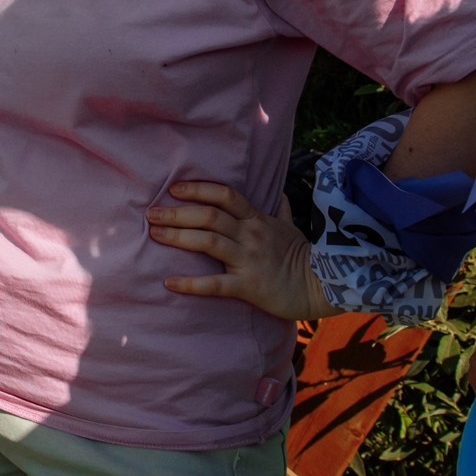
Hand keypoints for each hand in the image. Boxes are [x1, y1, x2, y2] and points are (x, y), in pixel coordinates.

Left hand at [148, 182, 328, 322]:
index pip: (225, 195)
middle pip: (209, 215)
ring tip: (155, 235)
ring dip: (178, 237)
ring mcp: (249, 259)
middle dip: (177, 213)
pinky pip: (215, 283)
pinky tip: (169, 282)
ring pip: (208, 241)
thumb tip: (280, 194)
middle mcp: (251, 234)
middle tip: (152, 213)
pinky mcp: (248, 286)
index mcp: (258, 219)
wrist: (324, 286)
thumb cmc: (303, 257)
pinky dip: (190, 283)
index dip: (198, 189)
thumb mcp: (292, 229)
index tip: (174, 189)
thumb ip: (281, 210)